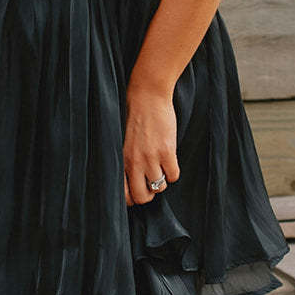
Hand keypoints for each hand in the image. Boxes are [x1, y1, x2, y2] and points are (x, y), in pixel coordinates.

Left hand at [123, 82, 179, 206]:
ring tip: (160, 167)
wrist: (147, 96)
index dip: (132, 197)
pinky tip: (169, 161)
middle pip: (142, 197)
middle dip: (148, 194)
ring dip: (161, 180)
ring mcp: (151, 158)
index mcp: (120, 160)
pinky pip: (173, 176)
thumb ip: (125, 161)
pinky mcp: (167, 152)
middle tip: (151, 183)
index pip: (124, 194)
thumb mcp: (122, 142)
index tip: (138, 191)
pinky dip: (173, 172)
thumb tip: (131, 180)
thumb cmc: (134, 116)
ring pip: (159, 187)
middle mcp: (134, 163)